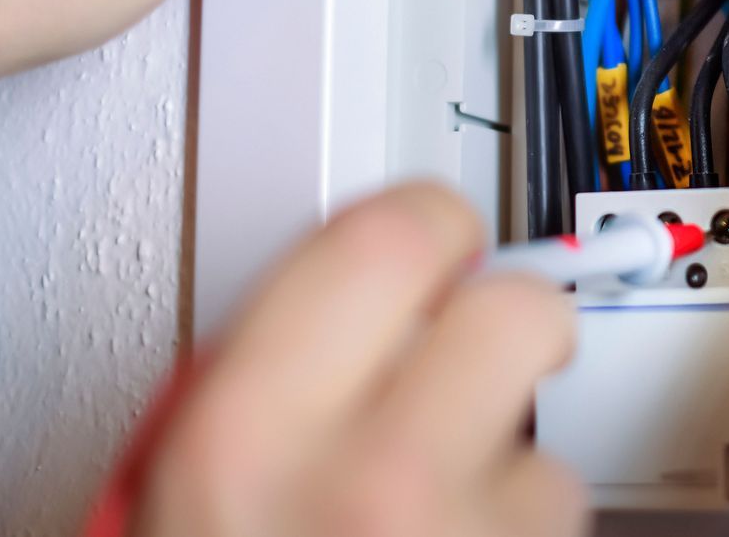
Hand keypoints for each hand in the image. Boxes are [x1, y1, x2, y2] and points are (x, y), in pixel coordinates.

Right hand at [132, 183, 584, 536]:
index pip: (387, 236)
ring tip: (445, 495)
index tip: (437, 235)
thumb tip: (329, 298)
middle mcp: (368, 482)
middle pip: (511, 305)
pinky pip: (558, 509)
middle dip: (508, 310)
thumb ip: (247, 376)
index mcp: (246, 437)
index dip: (427, 222)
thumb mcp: (171, 485)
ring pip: (545, 427)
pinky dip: (521, 524)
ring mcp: (460, 535)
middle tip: (487, 339)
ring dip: (510, 448)